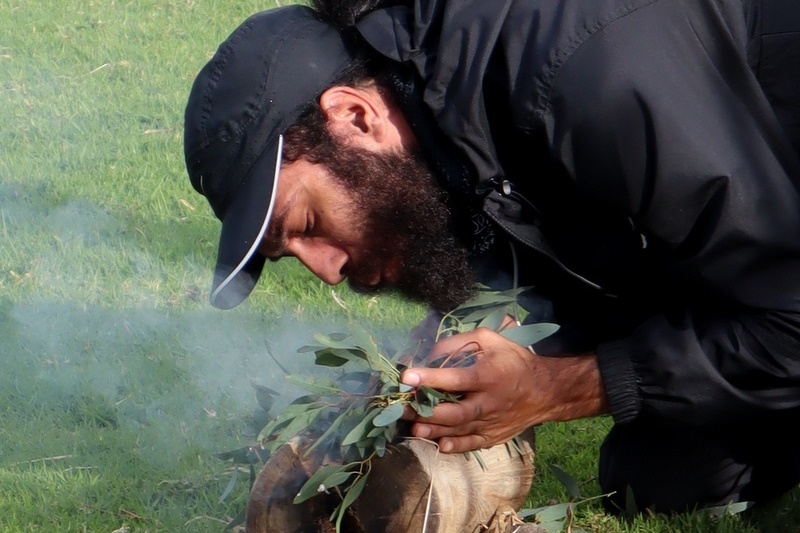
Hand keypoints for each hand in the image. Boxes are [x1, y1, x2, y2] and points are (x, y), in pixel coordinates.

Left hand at [400, 328, 607, 452]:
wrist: (545, 391)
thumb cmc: (512, 361)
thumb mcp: (489, 340)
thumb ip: (459, 343)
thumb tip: (430, 354)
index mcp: (487, 376)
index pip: (455, 378)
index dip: (430, 378)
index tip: (406, 377)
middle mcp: (488, 402)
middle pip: (454, 412)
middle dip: (425, 411)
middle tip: (401, 407)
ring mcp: (491, 422)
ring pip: (459, 430)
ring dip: (433, 430)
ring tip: (412, 426)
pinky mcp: (493, 436)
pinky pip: (471, 445)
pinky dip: (455, 446)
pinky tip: (439, 444)